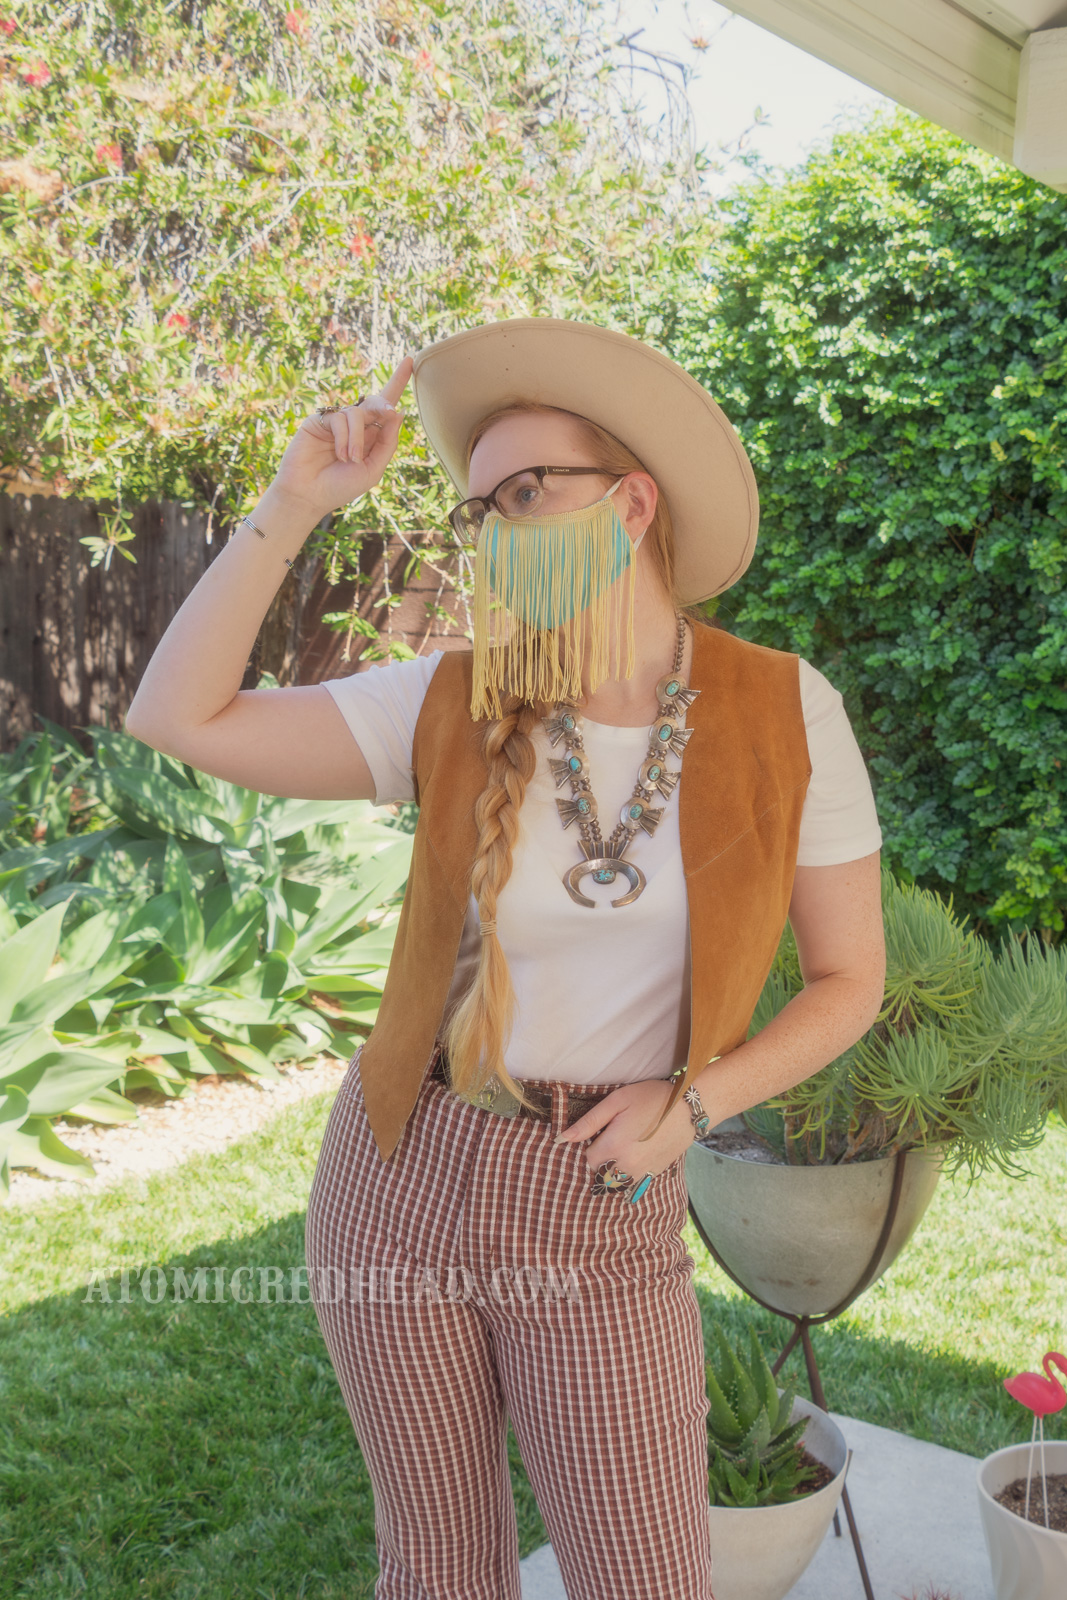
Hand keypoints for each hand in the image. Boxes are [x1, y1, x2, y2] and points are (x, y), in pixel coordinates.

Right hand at [271, 355, 413, 517]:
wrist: (309, 495)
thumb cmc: (340, 486)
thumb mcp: (373, 468)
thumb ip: (387, 443)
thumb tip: (398, 413)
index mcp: (372, 436)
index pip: (387, 406)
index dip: (397, 382)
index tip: (410, 360)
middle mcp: (356, 425)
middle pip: (376, 401)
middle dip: (383, 406)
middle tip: (388, 413)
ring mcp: (337, 421)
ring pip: (357, 413)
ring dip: (358, 438)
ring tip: (349, 459)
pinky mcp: (319, 420)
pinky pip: (340, 418)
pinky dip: (344, 437)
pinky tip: (339, 454)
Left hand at [554, 1079, 694, 1185]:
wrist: (689, 1108)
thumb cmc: (652, 1099)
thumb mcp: (617, 1102)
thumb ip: (589, 1122)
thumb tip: (562, 1139)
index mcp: (613, 1146)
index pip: (587, 1159)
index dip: (590, 1145)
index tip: (601, 1132)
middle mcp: (626, 1166)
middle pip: (600, 1173)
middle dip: (600, 1158)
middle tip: (612, 1137)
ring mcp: (642, 1173)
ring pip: (615, 1181)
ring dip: (613, 1168)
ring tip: (624, 1146)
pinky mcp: (654, 1174)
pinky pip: (632, 1182)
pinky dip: (628, 1172)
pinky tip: (636, 1153)